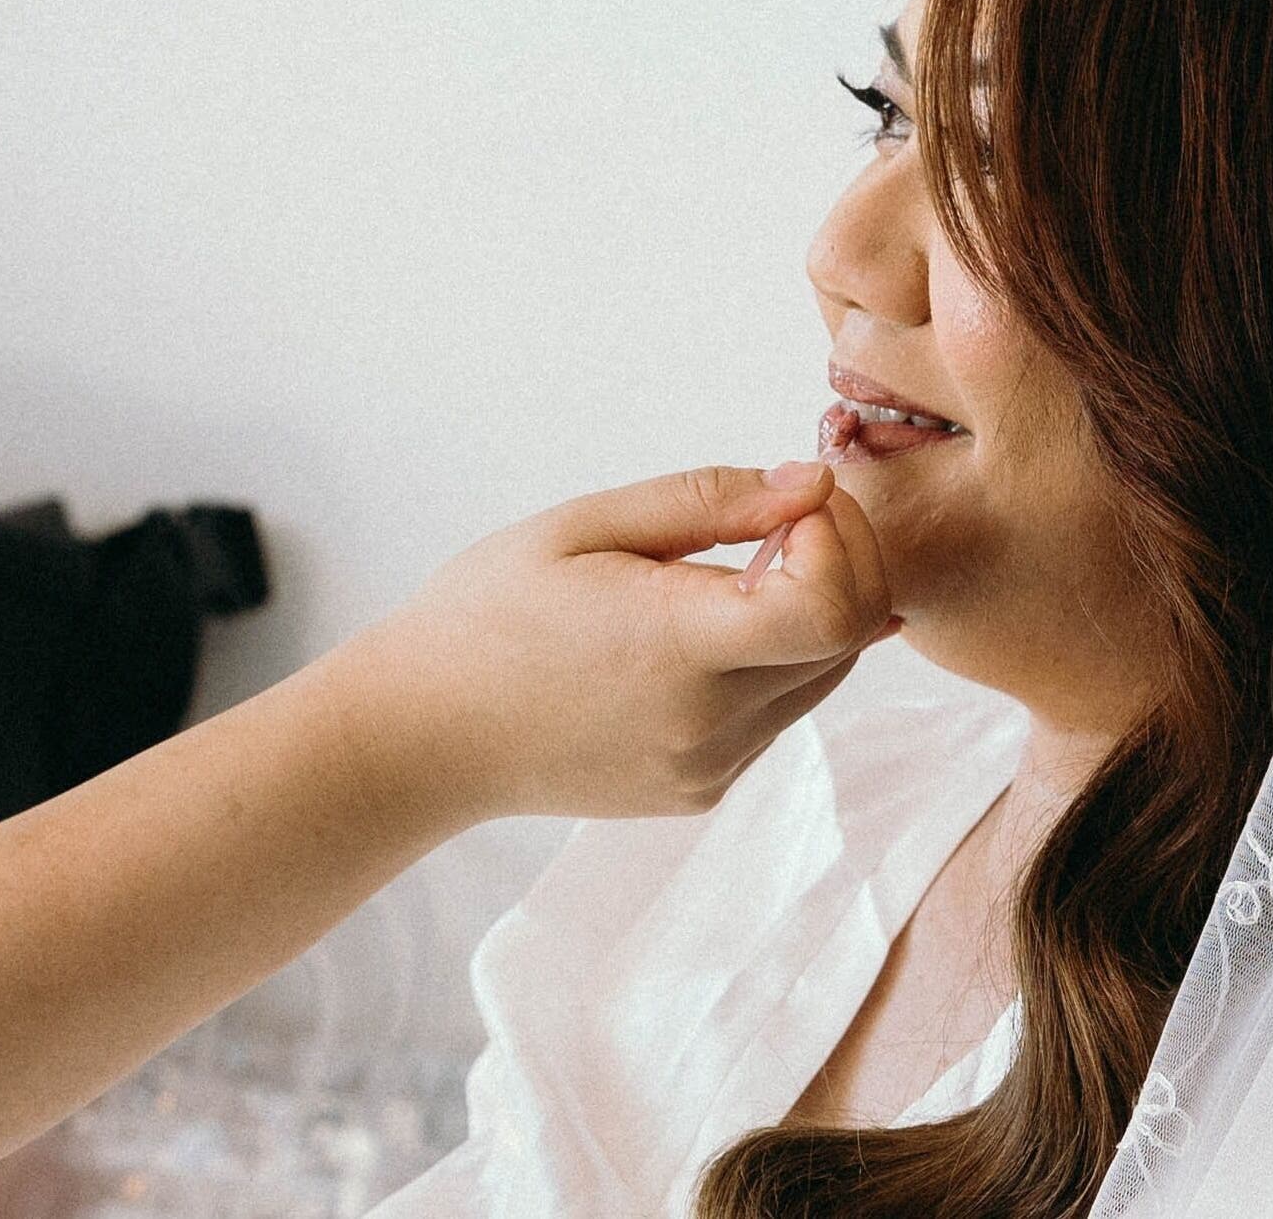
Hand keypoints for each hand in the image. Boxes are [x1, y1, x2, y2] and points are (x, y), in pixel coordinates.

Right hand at [368, 462, 893, 824]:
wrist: (425, 732)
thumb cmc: (484, 615)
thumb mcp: (580, 527)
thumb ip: (704, 501)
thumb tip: (808, 484)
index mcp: (673, 647)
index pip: (831, 608)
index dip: (840, 542)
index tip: (793, 503)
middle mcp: (707, 722)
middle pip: (846, 640)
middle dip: (840, 561)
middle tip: (779, 515)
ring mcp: (710, 766)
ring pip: (823, 678)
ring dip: (810, 611)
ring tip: (733, 568)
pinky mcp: (703, 789)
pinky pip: (777, 715)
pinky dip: (771, 662)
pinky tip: (703, 630)